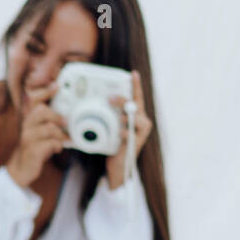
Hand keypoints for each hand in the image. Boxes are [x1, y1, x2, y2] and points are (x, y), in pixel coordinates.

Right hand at [5, 82, 71, 188]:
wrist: (21, 169)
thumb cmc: (33, 149)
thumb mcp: (38, 133)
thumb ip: (48, 122)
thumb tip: (66, 117)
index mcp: (28, 119)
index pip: (33, 99)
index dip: (44, 91)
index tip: (57, 86)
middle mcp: (26, 126)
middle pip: (42, 111)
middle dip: (57, 117)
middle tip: (65, 123)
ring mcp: (28, 138)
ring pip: (49, 128)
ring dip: (60, 135)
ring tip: (63, 141)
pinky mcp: (32, 150)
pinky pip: (50, 143)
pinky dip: (58, 146)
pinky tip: (57, 149)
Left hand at [106, 69, 151, 189]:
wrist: (117, 166)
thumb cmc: (113, 145)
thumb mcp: (110, 126)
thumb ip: (109, 115)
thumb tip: (97, 103)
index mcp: (136, 115)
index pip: (136, 96)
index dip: (135, 85)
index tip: (133, 73)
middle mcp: (142, 121)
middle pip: (134, 104)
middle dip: (123, 100)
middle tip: (110, 98)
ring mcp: (141, 131)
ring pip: (134, 117)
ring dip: (123, 118)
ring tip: (117, 123)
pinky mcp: (138, 141)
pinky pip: (130, 132)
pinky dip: (122, 133)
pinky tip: (119, 136)